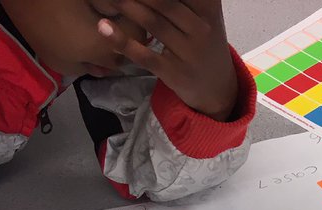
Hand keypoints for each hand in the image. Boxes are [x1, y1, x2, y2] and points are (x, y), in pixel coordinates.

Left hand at [100, 0, 237, 119]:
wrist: (217, 87)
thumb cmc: (202, 41)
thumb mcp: (204, 13)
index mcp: (208, 8)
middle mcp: (201, 29)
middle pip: (162, 1)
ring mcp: (188, 52)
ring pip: (152, 23)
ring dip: (126, 5)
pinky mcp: (174, 73)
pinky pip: (144, 55)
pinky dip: (122, 40)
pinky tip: (104, 27)